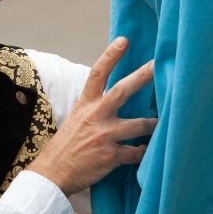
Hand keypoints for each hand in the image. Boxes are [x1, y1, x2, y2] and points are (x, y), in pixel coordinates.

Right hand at [32, 37, 157, 196]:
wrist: (53, 173)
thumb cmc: (66, 145)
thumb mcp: (77, 118)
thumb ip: (95, 107)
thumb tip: (117, 97)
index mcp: (85, 104)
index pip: (98, 74)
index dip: (111, 56)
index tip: (124, 40)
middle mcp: (95, 116)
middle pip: (122, 90)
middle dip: (143, 76)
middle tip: (159, 65)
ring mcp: (104, 135)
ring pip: (138, 125)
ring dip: (152, 124)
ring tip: (160, 123)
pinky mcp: (110, 155)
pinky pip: (135, 152)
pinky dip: (143, 151)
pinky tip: (145, 151)